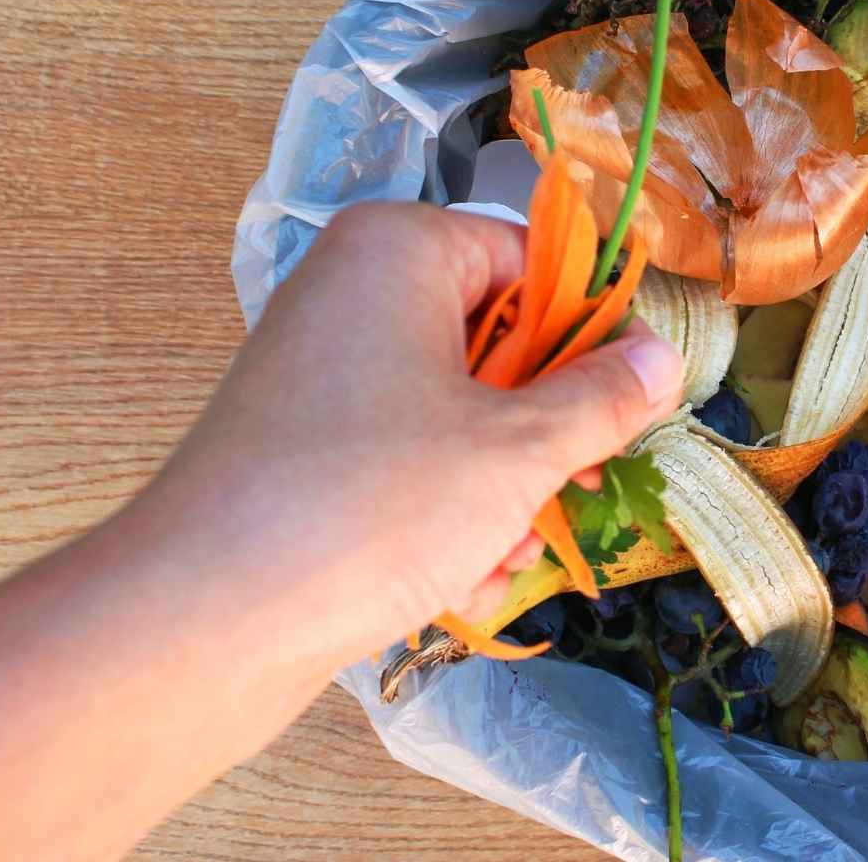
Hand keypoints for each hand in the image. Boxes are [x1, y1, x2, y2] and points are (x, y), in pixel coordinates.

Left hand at [148, 202, 684, 652]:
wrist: (206, 615)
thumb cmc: (372, 501)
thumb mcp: (518, 450)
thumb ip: (601, 399)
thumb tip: (661, 357)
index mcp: (399, 251)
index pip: (531, 257)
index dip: (592, 326)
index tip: (637, 392)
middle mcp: (351, 294)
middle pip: (496, 339)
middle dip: (543, 426)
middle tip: (579, 483)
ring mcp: (319, 374)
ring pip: (455, 413)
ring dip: (500, 488)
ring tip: (506, 550)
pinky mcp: (300, 450)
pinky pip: (401, 462)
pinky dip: (440, 515)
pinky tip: (457, 582)